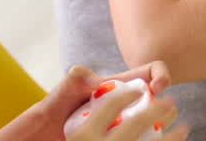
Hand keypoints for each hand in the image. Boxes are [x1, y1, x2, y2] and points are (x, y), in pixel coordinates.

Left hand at [0, 63, 186, 140]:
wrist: (39, 140)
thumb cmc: (49, 117)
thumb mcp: (59, 97)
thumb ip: (73, 81)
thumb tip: (84, 73)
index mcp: (118, 88)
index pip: (151, 73)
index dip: (161, 76)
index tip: (156, 88)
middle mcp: (127, 106)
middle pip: (160, 100)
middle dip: (167, 106)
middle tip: (163, 117)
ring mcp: (124, 126)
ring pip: (155, 124)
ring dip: (163, 127)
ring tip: (158, 133)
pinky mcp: (121, 138)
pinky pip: (143, 138)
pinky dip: (154, 140)